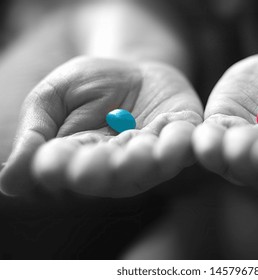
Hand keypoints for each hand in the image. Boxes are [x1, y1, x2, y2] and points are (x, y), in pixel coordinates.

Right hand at [0, 56, 202, 196]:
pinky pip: (184, 143)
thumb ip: (36, 131)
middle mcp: (120, 164)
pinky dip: (180, 145)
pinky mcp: (182, 132)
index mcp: (84, 158)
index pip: (69, 166)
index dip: (61, 167)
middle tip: (89, 169)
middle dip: (102, 171)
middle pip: (111, 173)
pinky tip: (176, 143)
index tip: (49, 166)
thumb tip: (9, 181)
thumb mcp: (55, 96)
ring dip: (143, 163)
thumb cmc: (90, 85)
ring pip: (150, 164)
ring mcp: (154, 151)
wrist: (134, 69)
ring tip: (136, 155)